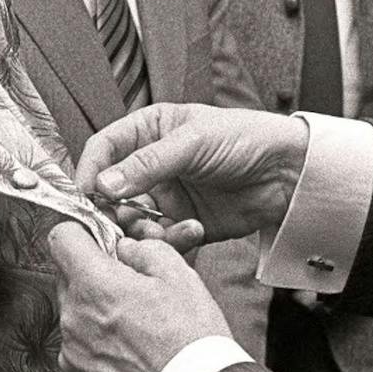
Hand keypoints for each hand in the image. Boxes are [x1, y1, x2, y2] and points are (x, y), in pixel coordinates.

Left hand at [47, 222, 231, 371]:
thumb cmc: (193, 341)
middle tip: (135, 291)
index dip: (84, 234)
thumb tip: (125, 250)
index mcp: (94, 286)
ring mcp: (72, 358)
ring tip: (140, 333)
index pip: (62, 238)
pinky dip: (100, 353)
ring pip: (76, 319)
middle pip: (70, 281)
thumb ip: (144, 250)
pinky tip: (134, 361)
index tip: (103, 243)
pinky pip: (81, 355)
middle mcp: (73, 321)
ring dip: (98, 317)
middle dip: (96, 278)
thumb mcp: (179, 276)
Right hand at [77, 103, 308, 249]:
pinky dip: (169, 241)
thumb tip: (104, 183)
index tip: (83, 195)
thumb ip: (148, 163)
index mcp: (150, 130)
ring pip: (133, 219)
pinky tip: (192, 231)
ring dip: (141, 229)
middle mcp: (153, 164)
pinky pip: (161, 238)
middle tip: (115, 224)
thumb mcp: (193, 142)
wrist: (289, 173)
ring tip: (158, 231)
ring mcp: (167, 195)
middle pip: (111, 190)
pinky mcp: (183, 223)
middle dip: (111, 209)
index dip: (89, 169)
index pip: (104, 147)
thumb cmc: (246, 138)